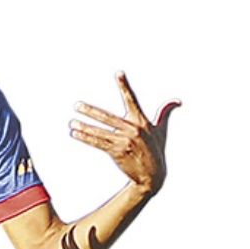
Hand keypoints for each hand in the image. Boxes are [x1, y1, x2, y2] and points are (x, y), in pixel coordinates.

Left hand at [69, 71, 180, 195]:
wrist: (153, 176)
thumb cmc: (156, 151)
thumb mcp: (162, 131)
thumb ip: (166, 113)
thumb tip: (177, 101)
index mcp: (141, 122)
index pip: (132, 99)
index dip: (125, 86)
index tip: (118, 73)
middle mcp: (132, 129)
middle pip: (107, 117)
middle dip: (90, 111)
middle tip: (77, 105)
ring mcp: (124, 141)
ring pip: (99, 132)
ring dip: (84, 127)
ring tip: (72, 123)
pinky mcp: (117, 152)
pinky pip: (98, 143)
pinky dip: (86, 138)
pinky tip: (75, 134)